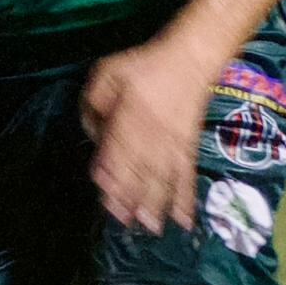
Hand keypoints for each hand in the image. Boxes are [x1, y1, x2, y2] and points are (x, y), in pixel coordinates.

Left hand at [84, 37, 221, 234]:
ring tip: (150, 226)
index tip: (104, 190)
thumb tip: (94, 134)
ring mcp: (173, 142)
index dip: (112, 168)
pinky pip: (187, 175)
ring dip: (157, 202)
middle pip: (140, 166)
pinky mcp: (188, 148)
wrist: (191, 58)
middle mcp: (153, 131)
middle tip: (123, 220)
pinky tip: (184, 220)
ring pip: (163, 175)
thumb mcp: (108, 72)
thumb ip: (94, 102)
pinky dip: (186, 198)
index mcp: (130, 113)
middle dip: (131, 195)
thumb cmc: (145, 65)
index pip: (118, 145)